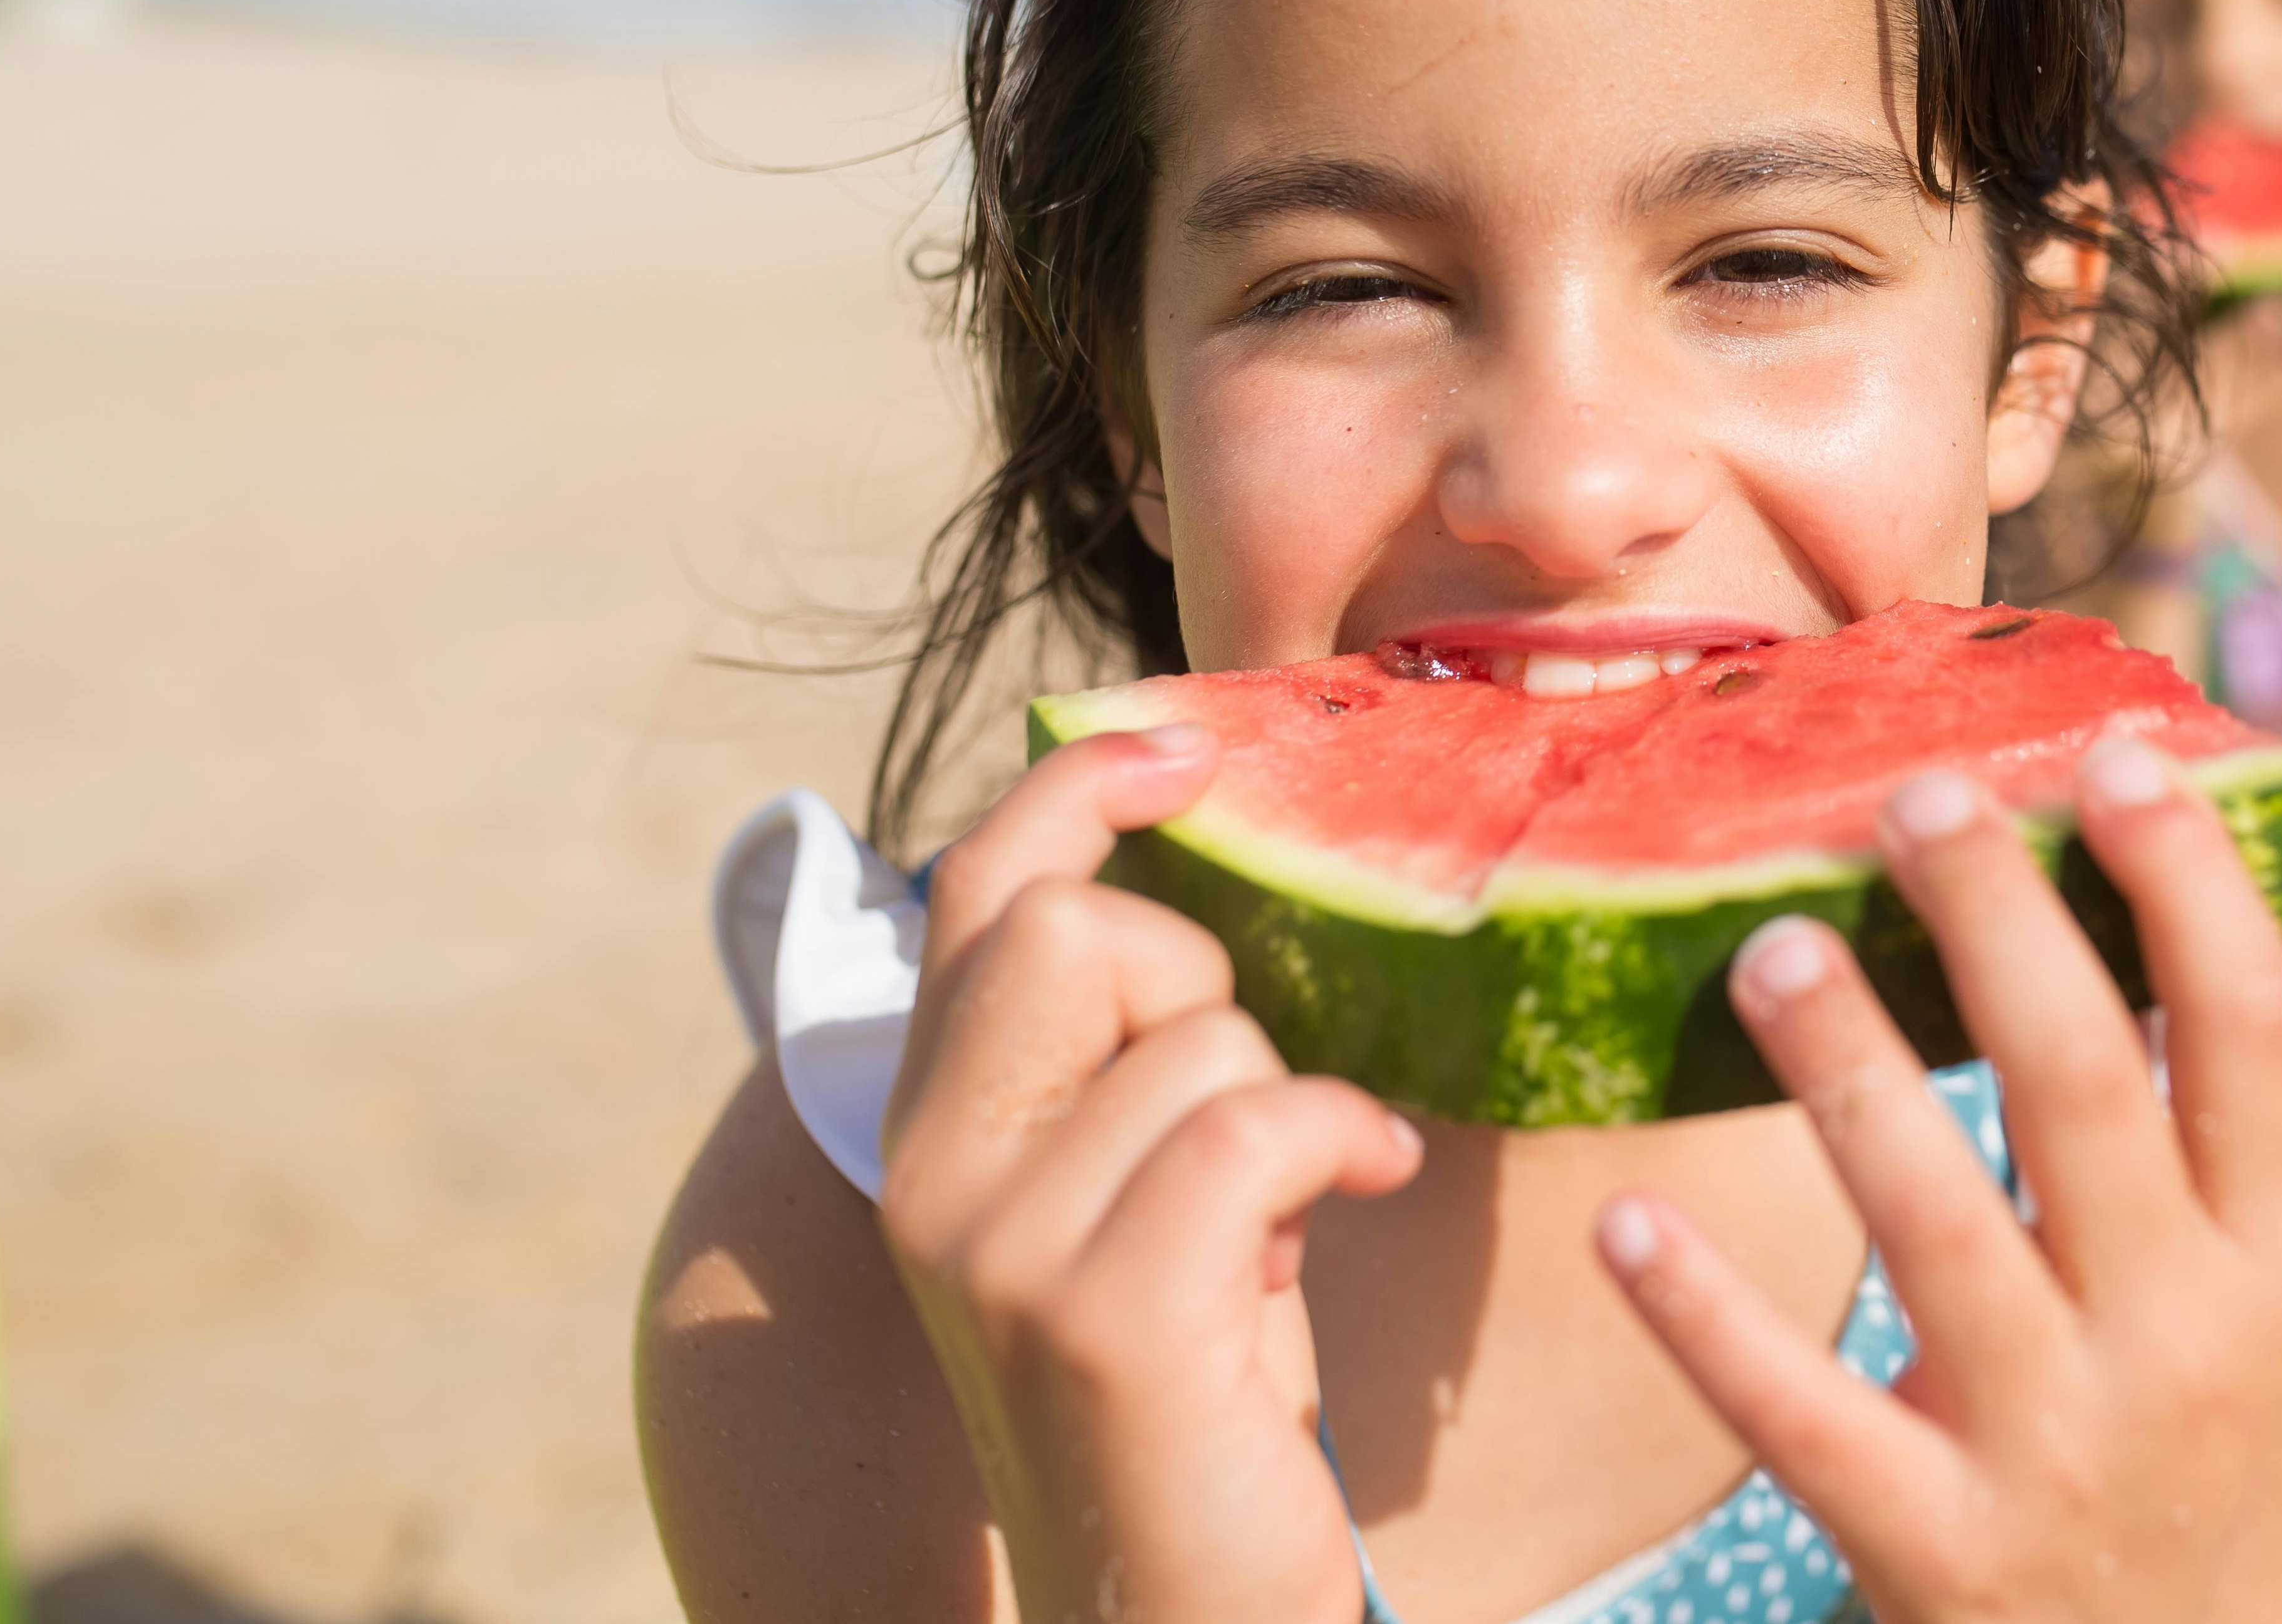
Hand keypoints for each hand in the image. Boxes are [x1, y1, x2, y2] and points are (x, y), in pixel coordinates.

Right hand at [875, 725, 1425, 1623]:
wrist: (1179, 1615)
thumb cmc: (1199, 1397)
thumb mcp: (1148, 1203)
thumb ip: (1135, 1069)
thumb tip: (1204, 893)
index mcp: (936, 1135)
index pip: (972, 893)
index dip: (1076, 788)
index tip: (1187, 744)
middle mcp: (933, 1178)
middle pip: (1067, 930)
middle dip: (1203, 978)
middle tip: (1253, 1097)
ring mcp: (1003, 1246)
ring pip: (1197, 1037)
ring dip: (1289, 1101)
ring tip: (1289, 1212)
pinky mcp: (1102, 1312)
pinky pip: (1254, 1125)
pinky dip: (1334, 1145)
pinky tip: (1348, 1199)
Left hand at [1594, 735, 2281, 1622]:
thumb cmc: (2225, 1484)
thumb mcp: (2279, 1320)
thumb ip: (2245, 1145)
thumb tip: (2227, 903)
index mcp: (2281, 1270)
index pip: (2254, 1034)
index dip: (2193, 882)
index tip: (2119, 754)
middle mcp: (2184, 1342)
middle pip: (2086, 1081)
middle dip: (1997, 921)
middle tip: (1914, 799)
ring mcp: (2059, 1449)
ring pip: (1936, 1215)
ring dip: (1842, 1066)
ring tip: (1766, 949)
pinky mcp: (1939, 1552)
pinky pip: (1799, 1412)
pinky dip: (1708, 1314)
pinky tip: (1627, 1222)